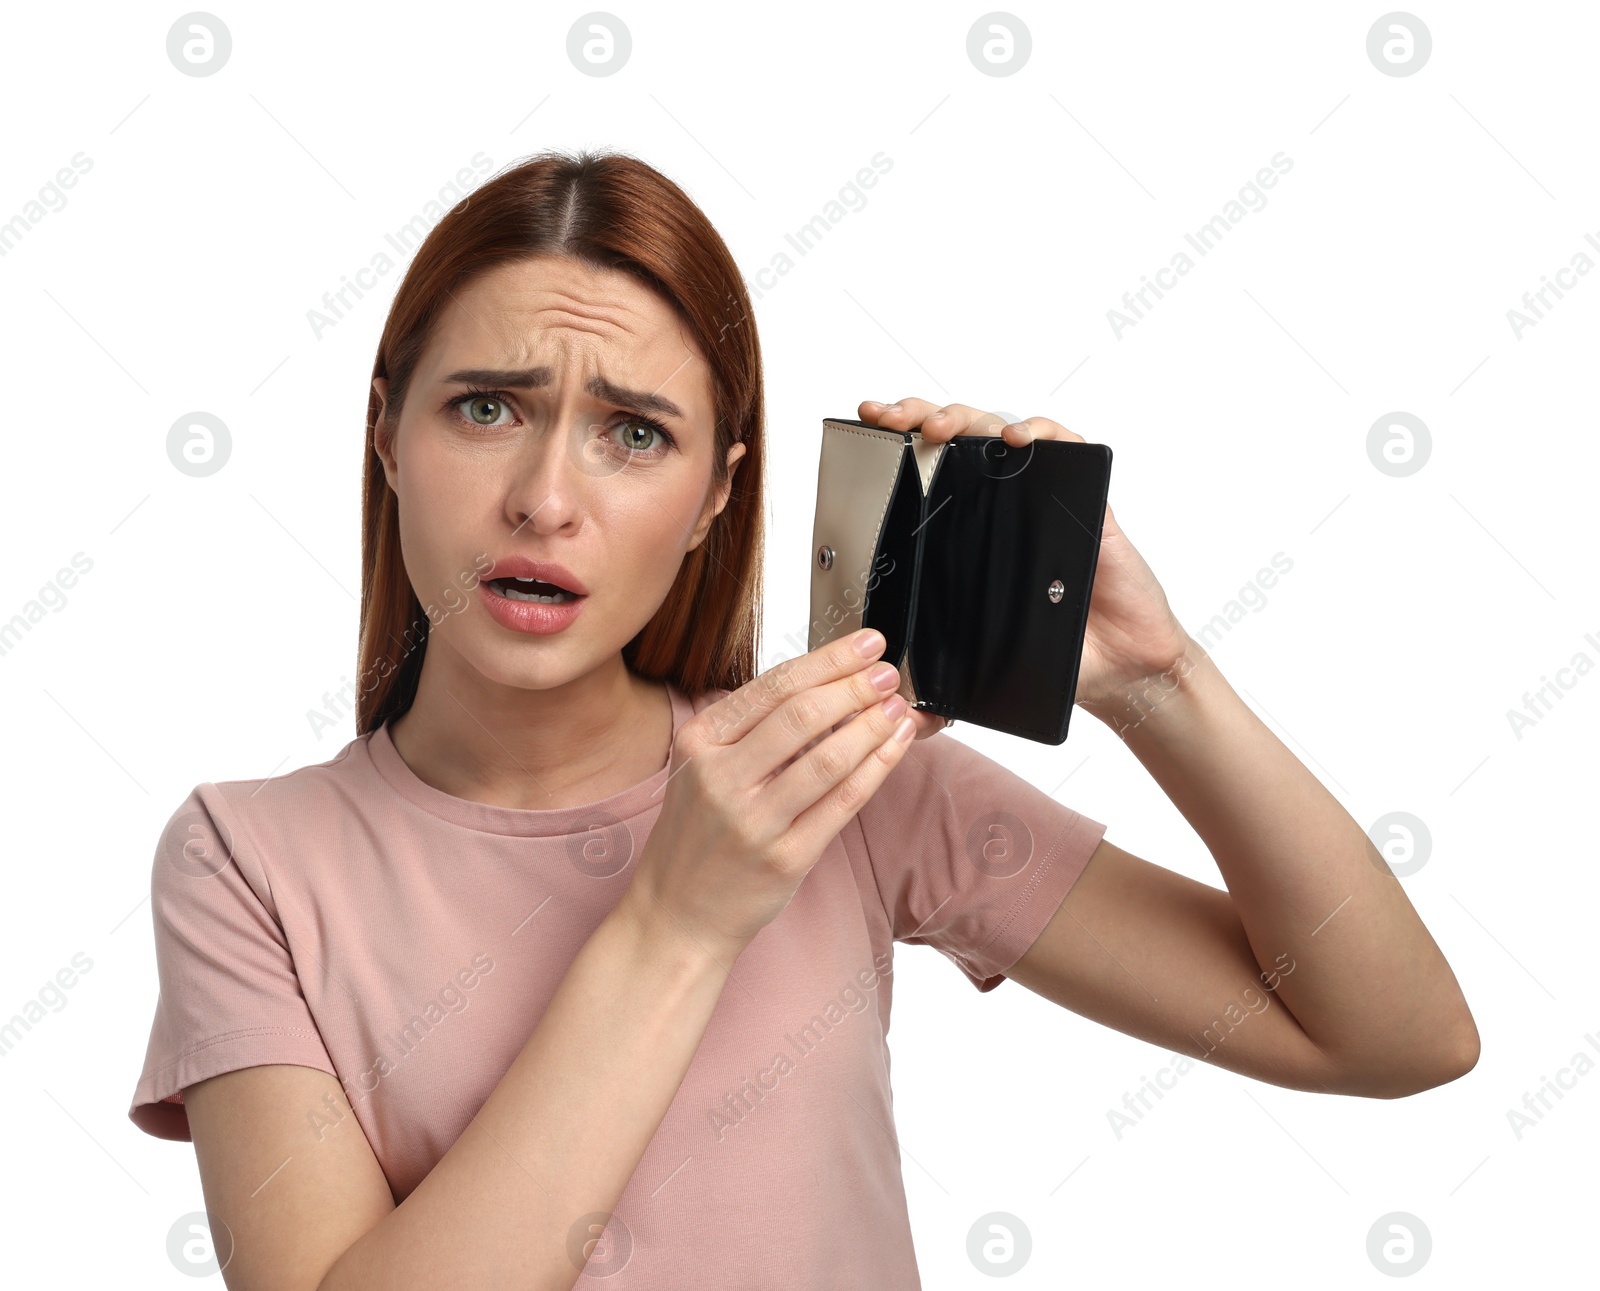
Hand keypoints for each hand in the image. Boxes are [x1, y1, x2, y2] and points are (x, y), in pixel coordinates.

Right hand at [623, 629, 916, 964]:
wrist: (675, 914)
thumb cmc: (698, 835)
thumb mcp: (702, 768)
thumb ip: (753, 728)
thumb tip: (830, 683)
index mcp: (698, 742)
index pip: (774, 686)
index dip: (829, 660)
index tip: (866, 643)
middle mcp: (720, 778)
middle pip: (802, 715)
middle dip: (855, 687)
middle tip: (888, 674)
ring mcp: (753, 822)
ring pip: (827, 758)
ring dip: (872, 726)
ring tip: (899, 707)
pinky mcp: (785, 859)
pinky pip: (842, 802)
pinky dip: (877, 768)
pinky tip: (894, 746)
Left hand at [858, 397, 1193, 719]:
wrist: (1120, 669)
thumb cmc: (1056, 655)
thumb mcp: (984, 665)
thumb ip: (942, 677)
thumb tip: (899, 699)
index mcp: (970, 532)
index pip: (929, 471)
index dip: (899, 442)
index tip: (869, 425)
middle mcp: (1004, 505)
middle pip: (957, 438)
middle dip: (918, 415)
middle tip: (891, 418)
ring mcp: (1044, 497)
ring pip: (1000, 432)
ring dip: (966, 418)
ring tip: (939, 428)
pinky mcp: (1087, 501)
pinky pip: (1067, 447)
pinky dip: (1042, 431)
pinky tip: (1016, 438)